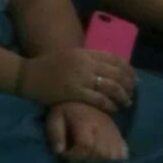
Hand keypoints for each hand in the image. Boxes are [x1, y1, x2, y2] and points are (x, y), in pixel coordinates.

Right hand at [17, 47, 135, 111]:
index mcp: (85, 52)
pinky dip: (109, 105)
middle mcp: (85, 63)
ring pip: (110, 87)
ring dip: (122, 96)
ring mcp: (80, 77)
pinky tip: (113, 109)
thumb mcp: (70, 56)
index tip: (134, 78)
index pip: (114, 58)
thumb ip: (87, 60)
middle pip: (116, 73)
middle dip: (128, 84)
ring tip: (126, 103)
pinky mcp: (74, 92)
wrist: (28, 75)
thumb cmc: (48, 66)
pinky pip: (98, 99)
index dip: (128, 69)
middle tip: (132, 93)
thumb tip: (107, 69)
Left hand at [46, 102, 128, 162]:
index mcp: (85, 120)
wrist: (82, 100)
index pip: (86, 145)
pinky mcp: (120, 136)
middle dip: (86, 161)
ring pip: (114, 157)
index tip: (64, 156)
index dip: (74, 156)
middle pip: (101, 153)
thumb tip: (59, 152)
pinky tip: (101, 160)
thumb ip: (55, 134)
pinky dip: (114, 161)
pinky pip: (124, 155)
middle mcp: (103, 125)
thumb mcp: (55, 118)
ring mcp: (114, 131)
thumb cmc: (66, 112)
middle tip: (76, 158)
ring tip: (87, 158)